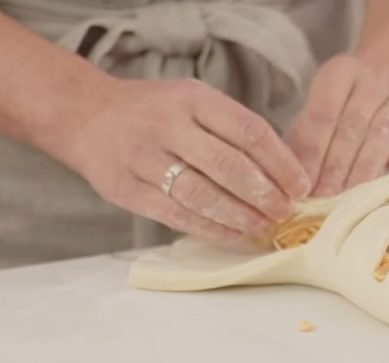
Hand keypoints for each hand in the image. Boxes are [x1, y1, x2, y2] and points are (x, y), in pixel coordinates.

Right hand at [67, 78, 310, 244]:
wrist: (86, 116)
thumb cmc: (157, 114)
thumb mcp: (195, 103)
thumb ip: (233, 131)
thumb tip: (286, 173)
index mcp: (192, 98)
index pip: (248, 131)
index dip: (281, 162)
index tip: (302, 185)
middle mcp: (166, 125)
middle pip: (227, 165)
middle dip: (264, 193)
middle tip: (286, 211)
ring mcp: (142, 158)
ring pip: (201, 194)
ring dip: (240, 216)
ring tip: (264, 227)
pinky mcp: (126, 189)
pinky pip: (176, 215)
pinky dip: (212, 230)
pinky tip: (236, 237)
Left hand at [286, 54, 388, 197]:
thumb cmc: (350, 99)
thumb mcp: (323, 105)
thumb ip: (306, 136)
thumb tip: (288, 178)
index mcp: (341, 72)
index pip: (324, 112)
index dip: (312, 150)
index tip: (302, 183)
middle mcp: (374, 80)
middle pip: (353, 123)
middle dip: (336, 164)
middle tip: (323, 197)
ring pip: (386, 129)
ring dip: (366, 165)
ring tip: (349, 195)